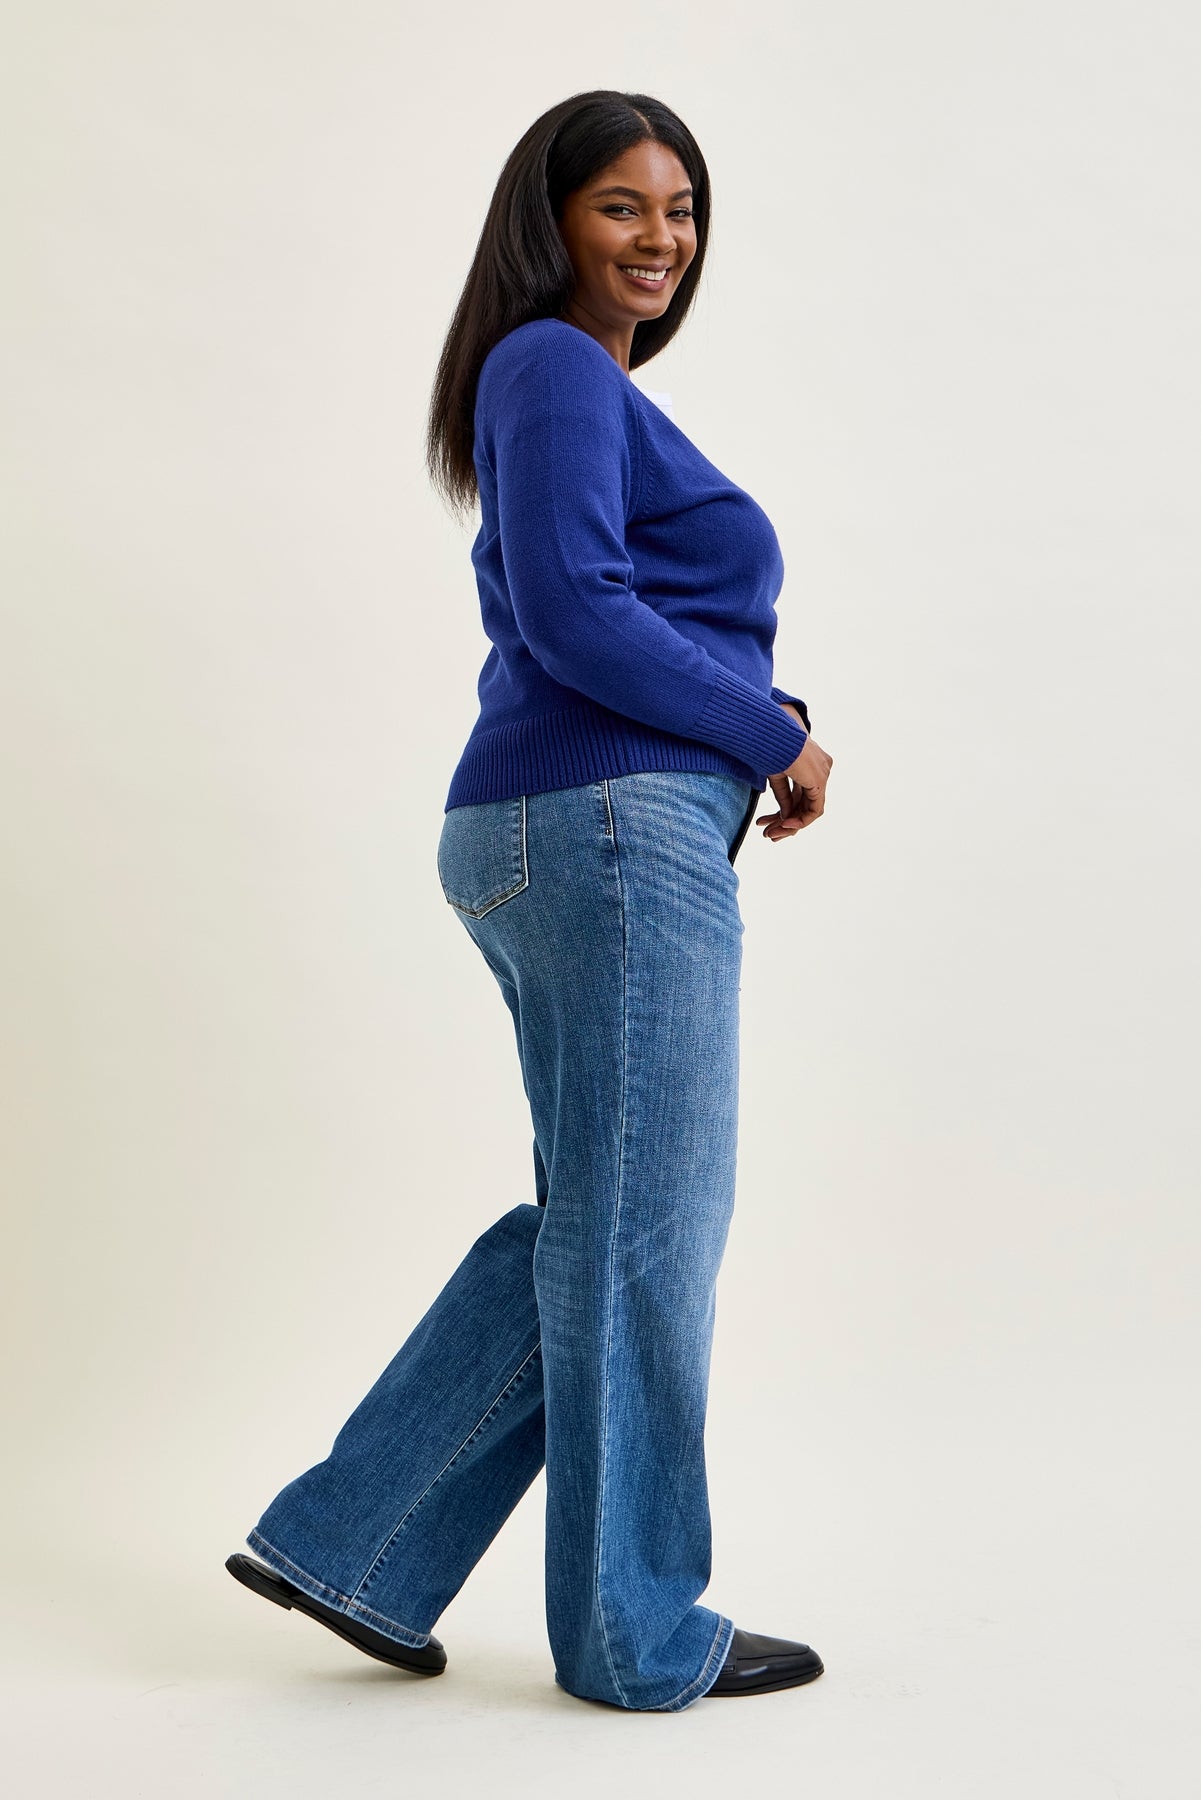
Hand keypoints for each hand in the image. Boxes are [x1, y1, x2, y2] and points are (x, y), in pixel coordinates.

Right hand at [758, 705, 831, 842]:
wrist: (771, 735)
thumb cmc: (770, 747)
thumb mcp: (776, 776)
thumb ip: (783, 795)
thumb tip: (785, 815)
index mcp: (810, 763)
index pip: (799, 795)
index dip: (783, 811)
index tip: (764, 821)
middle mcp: (821, 769)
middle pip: (804, 804)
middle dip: (785, 822)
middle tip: (768, 833)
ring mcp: (822, 774)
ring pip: (809, 810)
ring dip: (789, 825)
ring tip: (771, 833)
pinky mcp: (820, 781)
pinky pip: (814, 810)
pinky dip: (800, 820)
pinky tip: (783, 824)